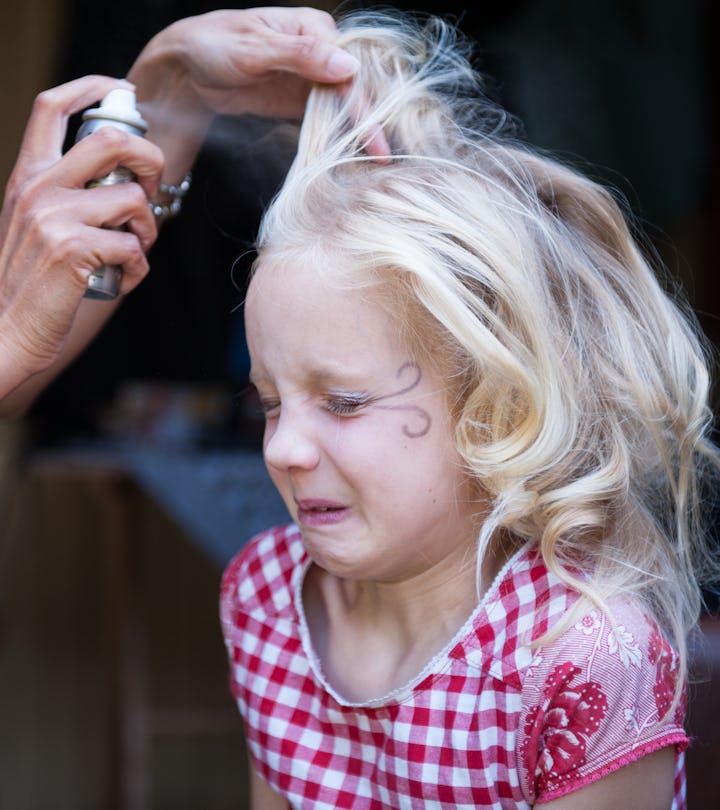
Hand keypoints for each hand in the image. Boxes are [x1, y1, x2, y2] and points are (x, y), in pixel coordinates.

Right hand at [0, 75, 162, 398]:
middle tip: (152, 188)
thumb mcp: (36, 223)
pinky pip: (133, 247)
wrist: (8, 328)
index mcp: (28, 175)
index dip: (91, 86)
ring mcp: (54, 217)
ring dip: (149, 228)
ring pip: (134, 200)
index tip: (122, 89)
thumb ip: (66, 195)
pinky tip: (126, 279)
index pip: (52, 107)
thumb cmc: (33, 281)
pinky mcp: (72, 250)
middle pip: (113, 140)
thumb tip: (123, 181)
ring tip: (136, 248)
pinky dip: (140, 268)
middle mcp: (38, 188)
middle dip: (150, 160)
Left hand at [127, 6, 388, 184]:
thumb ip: (300, 56)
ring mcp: (312, 79)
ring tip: (374, 166)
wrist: (185, 68)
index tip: (374, 140)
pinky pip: (324, 121)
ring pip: (342, 109)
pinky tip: (349, 159)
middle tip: (383, 161)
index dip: (364, 106)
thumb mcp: (253, 48)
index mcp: (314, 29)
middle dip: (368, 125)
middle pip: (352, 92)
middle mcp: (320, 52)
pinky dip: (336, 139)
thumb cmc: (213, 45)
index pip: (348, 71)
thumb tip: (348, 69)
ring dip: (355, 136)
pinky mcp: (300, 102)